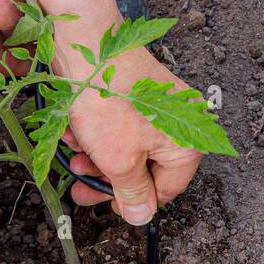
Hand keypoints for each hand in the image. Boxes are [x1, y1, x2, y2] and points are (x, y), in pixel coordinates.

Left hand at [61, 47, 202, 225]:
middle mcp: (182, 127)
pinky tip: (79, 132)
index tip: (106, 203)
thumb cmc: (111, 100)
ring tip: (75, 154)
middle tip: (82, 184)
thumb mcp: (119, 161)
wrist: (93, 48)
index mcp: (187, 146)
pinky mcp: (143, 95)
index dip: (134, 201)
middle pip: (147, 169)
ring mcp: (163, 109)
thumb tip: (143, 215)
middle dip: (110, 177)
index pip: (166, 191)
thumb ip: (133, 193)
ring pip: (131, 148)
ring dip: (99, 157)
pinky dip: (101, 134)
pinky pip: (124, 127)